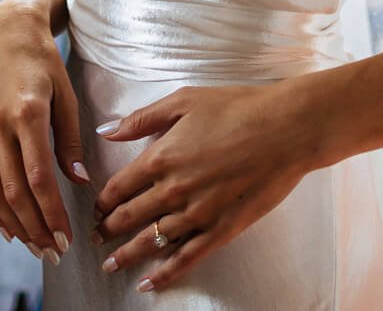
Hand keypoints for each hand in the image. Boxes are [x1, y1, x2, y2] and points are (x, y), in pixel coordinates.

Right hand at [0, 2, 90, 262]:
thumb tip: (79, 183)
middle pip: (15, 193)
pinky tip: (7, 226)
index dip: (52, 214)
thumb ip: (70, 141)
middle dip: (35, 229)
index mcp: (27, 115)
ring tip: (35, 246)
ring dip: (14, 225)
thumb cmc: (43, 62)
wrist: (3, 33)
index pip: (38, 179)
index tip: (67, 238)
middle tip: (54, 252)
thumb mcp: (66, 95)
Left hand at [90, 82, 322, 291]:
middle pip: (129, 217)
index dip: (102, 201)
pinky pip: (187, 258)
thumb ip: (141, 119)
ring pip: (151, 241)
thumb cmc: (237, 108)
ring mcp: (197, 213)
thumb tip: (106, 131)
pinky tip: (149, 283)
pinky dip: (165, 273)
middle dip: (108, 230)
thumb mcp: (184, 100)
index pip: (118, 187)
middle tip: (96, 239)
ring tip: (110, 264)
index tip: (96, 209)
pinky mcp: (222, 229)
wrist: (286, 128)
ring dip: (127, 254)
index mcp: (160, 157)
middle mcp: (173, 190)